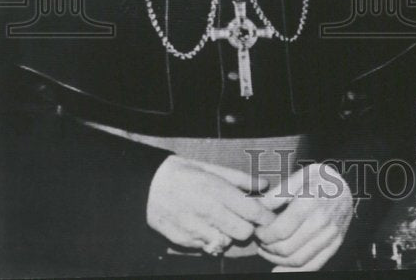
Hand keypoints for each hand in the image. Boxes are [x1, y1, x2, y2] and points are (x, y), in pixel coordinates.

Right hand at [146, 155, 274, 250]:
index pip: (253, 212)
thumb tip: (265, 185)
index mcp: (218, 190)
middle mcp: (208, 211)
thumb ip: (241, 178)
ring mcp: (195, 228)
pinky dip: (210, 239)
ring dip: (228, 235)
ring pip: (226, 242)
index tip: (268, 217)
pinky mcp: (183, 240)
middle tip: (243, 219)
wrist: (147, 185)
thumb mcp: (213, 168)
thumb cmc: (184, 173)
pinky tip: (204, 227)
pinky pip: (206, 247)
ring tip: (221, 222)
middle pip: (243, 232)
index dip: (265, 217)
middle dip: (247, 227)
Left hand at [254, 163, 353, 270]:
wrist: (348, 183)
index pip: (280, 231)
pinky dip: (294, 272)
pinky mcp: (336, 243)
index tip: (257, 230)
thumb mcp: (299, 176)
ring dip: (276, 260)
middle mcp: (323, 220)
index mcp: (311, 201)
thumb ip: (277, 194)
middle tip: (260, 241)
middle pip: (287, 248)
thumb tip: (256, 211)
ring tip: (268, 251)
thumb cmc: (320, 179)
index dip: (263, 234)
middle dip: (267, 248)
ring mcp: (331, 234)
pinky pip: (314, 265)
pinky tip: (279, 269)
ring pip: (298, 260)